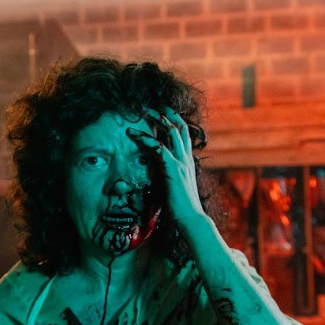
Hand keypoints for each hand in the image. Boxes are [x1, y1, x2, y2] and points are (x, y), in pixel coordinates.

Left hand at [126, 107, 205, 230]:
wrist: (191, 219)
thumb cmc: (181, 208)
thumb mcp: (174, 187)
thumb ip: (168, 177)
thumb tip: (158, 175)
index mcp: (187, 162)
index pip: (182, 136)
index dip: (173, 123)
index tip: (162, 115)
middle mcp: (185, 159)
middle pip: (179, 128)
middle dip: (167, 114)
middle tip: (153, 106)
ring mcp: (180, 162)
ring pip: (170, 132)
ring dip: (156, 120)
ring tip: (142, 112)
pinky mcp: (173, 169)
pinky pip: (158, 148)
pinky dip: (145, 139)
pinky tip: (133, 134)